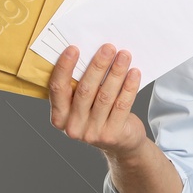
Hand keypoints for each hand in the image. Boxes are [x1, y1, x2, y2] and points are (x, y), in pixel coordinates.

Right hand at [48, 43, 148, 157]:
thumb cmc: (98, 116)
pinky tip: (134, 73)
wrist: (120, 144)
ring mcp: (93, 133)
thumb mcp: (82, 105)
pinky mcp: (113, 134)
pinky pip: (122, 105)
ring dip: (116, 73)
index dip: (64, 68)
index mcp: (59, 117)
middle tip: (108, 48)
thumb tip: (90, 52)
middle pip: (85, 90)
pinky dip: (129, 87)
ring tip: (124, 56)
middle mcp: (73, 127)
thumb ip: (80, 86)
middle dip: (97, 66)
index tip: (74, 49)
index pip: (58, 89)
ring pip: (105, 96)